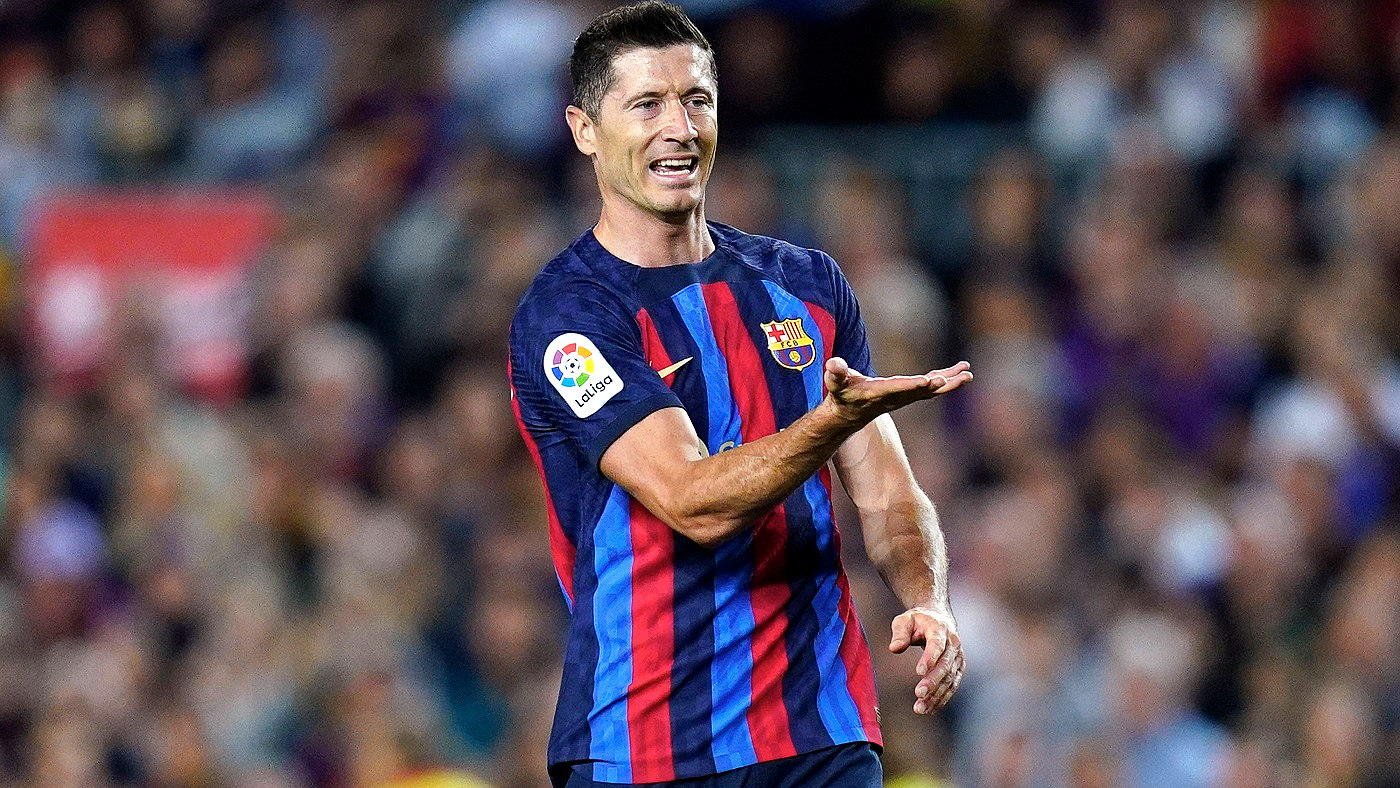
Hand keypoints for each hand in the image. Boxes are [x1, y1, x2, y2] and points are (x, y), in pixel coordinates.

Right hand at [824, 358, 971, 424]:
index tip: (927, 381)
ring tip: (968, 373)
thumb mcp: (835, 384)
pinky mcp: (909, 393)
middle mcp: (895, 398)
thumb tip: (833, 363)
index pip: (896, 389)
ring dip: (950, 381)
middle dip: (937, 385)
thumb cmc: (841, 394)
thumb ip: (835, 373)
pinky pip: (932, 385)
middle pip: (919, 391)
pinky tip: (961, 371)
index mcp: (877, 394)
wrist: (848, 415)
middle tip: (955, 379)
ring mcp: (905, 397)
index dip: (911, 385)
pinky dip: (947, 378)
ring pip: (931, 390)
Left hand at [889, 607, 963, 714]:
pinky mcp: (958, 668)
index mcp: (939, 629)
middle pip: (945, 665)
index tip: (919, 672)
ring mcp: (958, 657)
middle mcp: (953, 643)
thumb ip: (899, 633)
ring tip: (920, 708)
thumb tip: (894, 648)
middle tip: (919, 694)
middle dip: (933, 681)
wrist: (938, 618)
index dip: (929, 658)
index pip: (936, 644)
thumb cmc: (918, 620)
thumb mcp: (904, 620)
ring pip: (950, 679)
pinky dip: (942, 698)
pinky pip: (952, 685)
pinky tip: (930, 708)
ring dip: (936, 695)